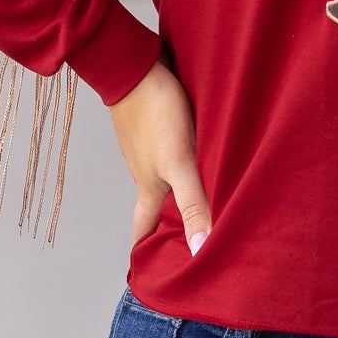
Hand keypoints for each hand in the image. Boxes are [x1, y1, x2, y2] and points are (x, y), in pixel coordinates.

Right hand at [107, 56, 212, 256]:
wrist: (135, 64)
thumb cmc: (156, 115)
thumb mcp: (179, 164)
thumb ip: (194, 203)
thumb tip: (199, 249)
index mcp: (149, 186)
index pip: (143, 229)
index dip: (146, 251)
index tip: (149, 273)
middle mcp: (146, 171)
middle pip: (156, 205)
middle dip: (168, 224)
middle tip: (186, 239)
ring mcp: (148, 147)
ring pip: (164, 177)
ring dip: (179, 191)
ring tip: (202, 201)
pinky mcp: (157, 124)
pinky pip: (170, 151)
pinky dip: (184, 161)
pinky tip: (202, 154)